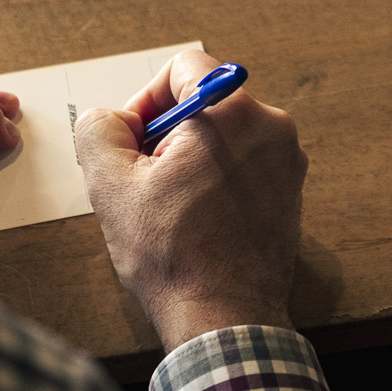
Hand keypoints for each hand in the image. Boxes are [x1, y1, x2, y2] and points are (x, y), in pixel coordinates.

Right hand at [76, 50, 305, 350]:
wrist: (225, 321)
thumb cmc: (173, 257)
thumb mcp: (111, 187)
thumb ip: (99, 131)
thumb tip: (112, 119)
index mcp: (231, 113)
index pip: (182, 69)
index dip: (146, 100)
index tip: (133, 144)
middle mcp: (271, 127)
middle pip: (204, 102)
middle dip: (166, 135)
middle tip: (144, 183)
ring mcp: (287, 160)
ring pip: (223, 134)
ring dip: (190, 159)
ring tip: (170, 208)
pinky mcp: (291, 191)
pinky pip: (244, 163)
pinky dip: (216, 180)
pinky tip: (197, 221)